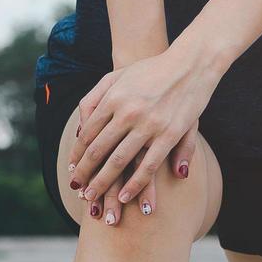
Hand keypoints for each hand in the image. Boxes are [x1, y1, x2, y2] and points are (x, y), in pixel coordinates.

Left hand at [68, 45, 223, 217]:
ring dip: (103, 183)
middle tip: (76, 189)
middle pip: (98, 150)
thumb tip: (79, 132)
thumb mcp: (116, 76)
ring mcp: (148, 125)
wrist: (189, 64)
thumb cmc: (150, 70)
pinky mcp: (169, 135)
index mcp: (112, 98)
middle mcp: (127, 113)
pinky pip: (148, 165)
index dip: (77, 154)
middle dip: (84, 173)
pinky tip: (124, 196)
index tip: (72, 169)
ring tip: (93, 198)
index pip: (88, 133)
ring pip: (119, 161)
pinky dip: (135, 184)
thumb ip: (93, 99)